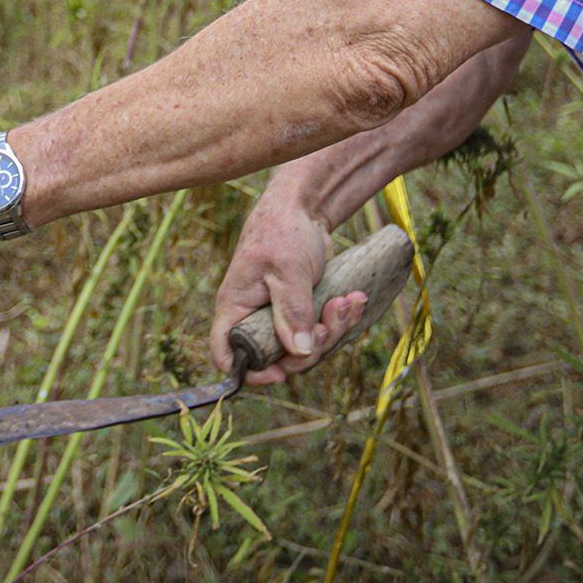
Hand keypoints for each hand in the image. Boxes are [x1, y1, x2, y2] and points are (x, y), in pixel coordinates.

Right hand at [210, 189, 368, 385]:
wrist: (304, 209)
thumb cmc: (282, 231)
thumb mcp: (286, 269)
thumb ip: (292, 310)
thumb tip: (299, 351)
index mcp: (236, 308)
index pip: (226, 353)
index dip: (248, 372)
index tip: (279, 373)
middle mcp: (255, 317)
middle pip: (277, 358)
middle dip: (309, 349)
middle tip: (328, 321)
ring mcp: (280, 317)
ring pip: (305, 347)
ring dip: (333, 330)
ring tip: (349, 301)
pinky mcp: (303, 312)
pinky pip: (322, 331)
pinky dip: (341, 319)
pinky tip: (355, 299)